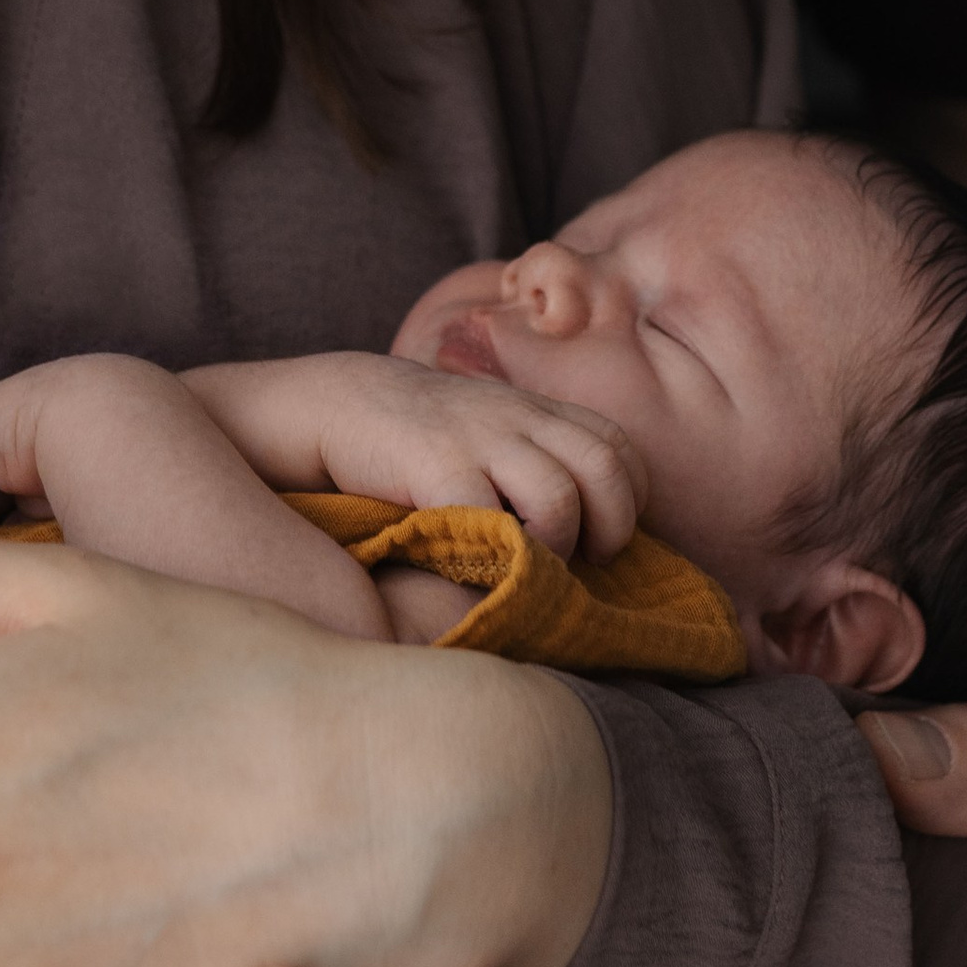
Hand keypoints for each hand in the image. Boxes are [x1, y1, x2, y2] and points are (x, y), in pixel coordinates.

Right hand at [187, 350, 646, 559]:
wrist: (340, 403)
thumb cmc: (425, 437)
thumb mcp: (492, 432)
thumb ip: (536, 461)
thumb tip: (587, 537)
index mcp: (540, 411)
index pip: (620, 451)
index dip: (625, 502)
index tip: (599, 539)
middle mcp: (520, 417)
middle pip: (606, 470)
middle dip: (608, 529)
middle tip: (579, 561)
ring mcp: (479, 438)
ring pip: (559, 497)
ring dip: (555, 546)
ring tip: (526, 564)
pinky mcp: (435, 463)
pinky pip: (489, 518)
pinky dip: (495, 553)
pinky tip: (478, 564)